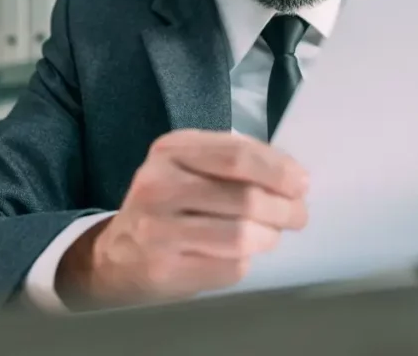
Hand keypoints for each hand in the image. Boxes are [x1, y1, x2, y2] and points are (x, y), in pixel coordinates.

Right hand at [56, 130, 308, 307]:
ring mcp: (158, 229)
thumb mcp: (187, 167)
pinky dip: (244, 263)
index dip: (278, 170)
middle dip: (284, 208)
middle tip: (297, 215)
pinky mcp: (164, 268)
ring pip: (241, 235)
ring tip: (270, 236)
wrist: (116, 256)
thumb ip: (231, 162)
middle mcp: (159, 185)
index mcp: (170, 150)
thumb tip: (292, 177)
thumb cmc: (166, 206)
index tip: (301, 183)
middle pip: (245, 197)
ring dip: (268, 237)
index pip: (237, 155)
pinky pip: (229, 267)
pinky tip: (237, 256)